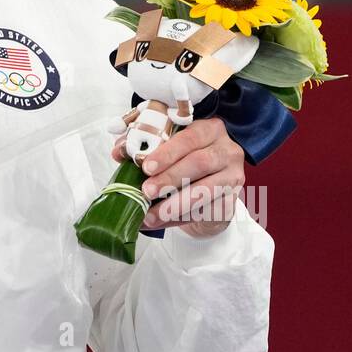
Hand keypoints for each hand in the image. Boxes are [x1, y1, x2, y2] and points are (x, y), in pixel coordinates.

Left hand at [133, 118, 244, 237]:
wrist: (210, 189)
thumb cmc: (184, 162)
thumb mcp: (167, 149)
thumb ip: (144, 147)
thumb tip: (118, 151)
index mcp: (209, 130)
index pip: (190, 137)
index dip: (168, 152)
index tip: (146, 166)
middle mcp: (226, 150)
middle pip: (199, 163)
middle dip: (170, 178)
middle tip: (146, 191)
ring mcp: (233, 176)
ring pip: (206, 190)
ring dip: (175, 204)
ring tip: (152, 214)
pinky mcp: (233, 201)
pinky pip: (208, 211)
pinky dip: (181, 218)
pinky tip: (162, 222)